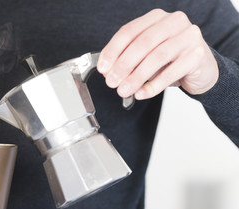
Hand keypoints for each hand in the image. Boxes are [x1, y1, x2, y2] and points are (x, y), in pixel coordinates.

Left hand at [97, 9, 218, 99]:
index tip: (102, 68)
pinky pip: (171, 72)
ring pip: (157, 57)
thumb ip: (128, 59)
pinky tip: (141, 94)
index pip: (129, 31)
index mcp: (156, 18)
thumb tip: (108, 72)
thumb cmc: (170, 61)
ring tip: (124, 90)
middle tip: (111, 82)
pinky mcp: (197, 55)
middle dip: (123, 65)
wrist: (202, 70)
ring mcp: (188, 36)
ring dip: (136, 77)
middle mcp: (173, 22)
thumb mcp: (146, 56)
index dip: (113, 50)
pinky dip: (153, 85)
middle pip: (142, 43)